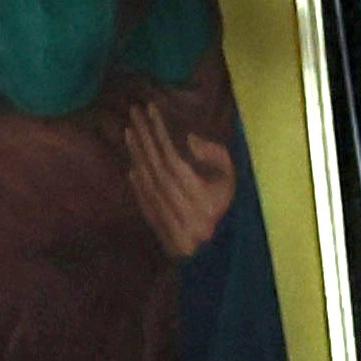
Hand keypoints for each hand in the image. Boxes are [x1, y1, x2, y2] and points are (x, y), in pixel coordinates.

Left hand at [103, 89, 238, 261]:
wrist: (214, 250)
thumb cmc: (225, 205)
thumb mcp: (231, 178)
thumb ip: (215, 156)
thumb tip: (189, 138)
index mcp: (201, 196)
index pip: (174, 158)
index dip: (160, 133)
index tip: (151, 110)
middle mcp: (180, 208)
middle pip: (156, 165)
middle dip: (144, 136)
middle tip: (133, 112)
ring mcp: (166, 217)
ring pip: (146, 180)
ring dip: (136, 153)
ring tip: (129, 130)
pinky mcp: (157, 224)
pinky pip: (143, 197)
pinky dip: (137, 179)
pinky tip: (132, 163)